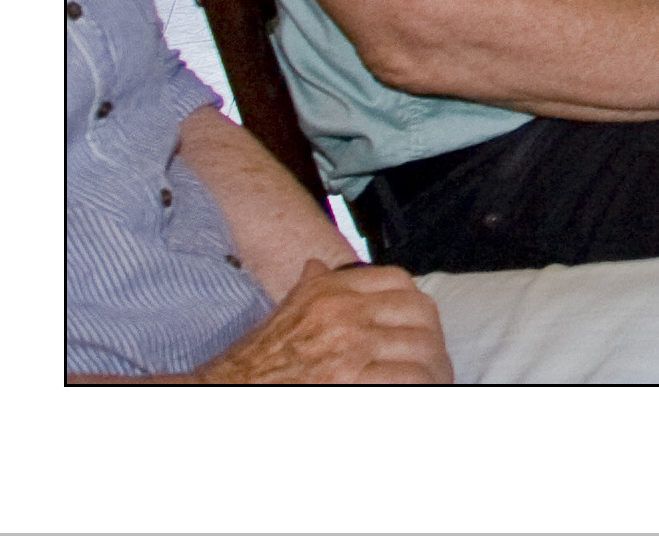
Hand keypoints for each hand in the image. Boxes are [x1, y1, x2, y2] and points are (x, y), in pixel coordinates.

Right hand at [199, 260, 452, 384]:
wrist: (225, 393)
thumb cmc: (251, 364)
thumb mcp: (281, 313)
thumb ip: (309, 288)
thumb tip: (319, 265)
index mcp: (328, 293)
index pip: (398, 281)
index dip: (415, 304)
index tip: (419, 324)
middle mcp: (343, 314)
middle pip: (420, 313)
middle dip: (432, 338)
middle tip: (432, 360)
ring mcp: (349, 348)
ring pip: (422, 348)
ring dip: (433, 367)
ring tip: (432, 382)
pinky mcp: (351, 381)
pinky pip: (408, 378)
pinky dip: (419, 387)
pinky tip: (417, 394)